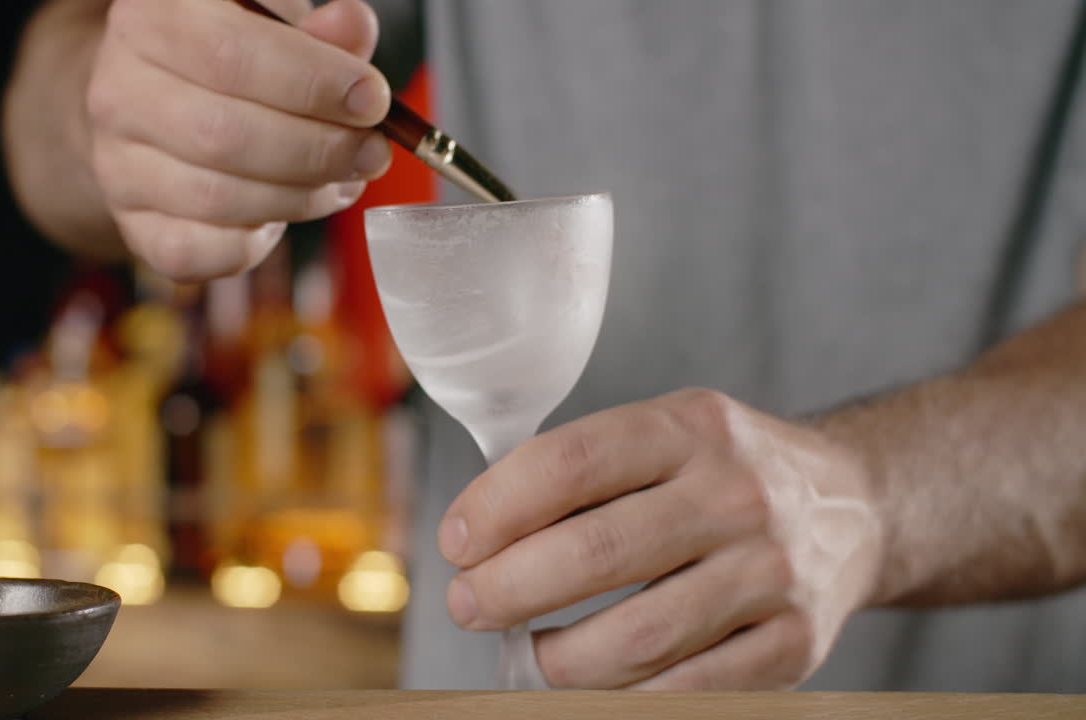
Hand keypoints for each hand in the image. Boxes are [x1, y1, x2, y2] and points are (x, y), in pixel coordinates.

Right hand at [86, 0, 392, 279]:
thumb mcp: (275, 28)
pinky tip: (284, 216)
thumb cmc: (230, 60)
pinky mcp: (133, 225)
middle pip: (224, 134)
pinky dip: (254, 244)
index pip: (230, 54)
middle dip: (319, 150)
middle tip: (371, 152)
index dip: (312, 83)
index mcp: (152, 19)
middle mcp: (120, 89)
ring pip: (216, 198)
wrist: (157, 104)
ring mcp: (118, 163)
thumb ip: (320, 32)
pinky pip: (195, 253)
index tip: (371, 100)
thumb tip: (352, 29)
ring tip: (342, 180)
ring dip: (301, 197)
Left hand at [437, 388, 883, 689]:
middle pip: (596, 553)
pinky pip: (688, 690)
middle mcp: (735, 494)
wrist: (854, 505)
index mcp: (689, 428)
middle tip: (469, 604)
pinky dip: (622, 698)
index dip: (497, 507)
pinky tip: (591, 685)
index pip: (571, 462)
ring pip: (635, 637)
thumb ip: (587, 470)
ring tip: (528, 653)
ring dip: (556, 659)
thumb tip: (481, 533)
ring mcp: (769, 571)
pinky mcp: (795, 642)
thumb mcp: (669, 433)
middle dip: (507, 590)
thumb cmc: (727, 472)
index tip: (456, 542)